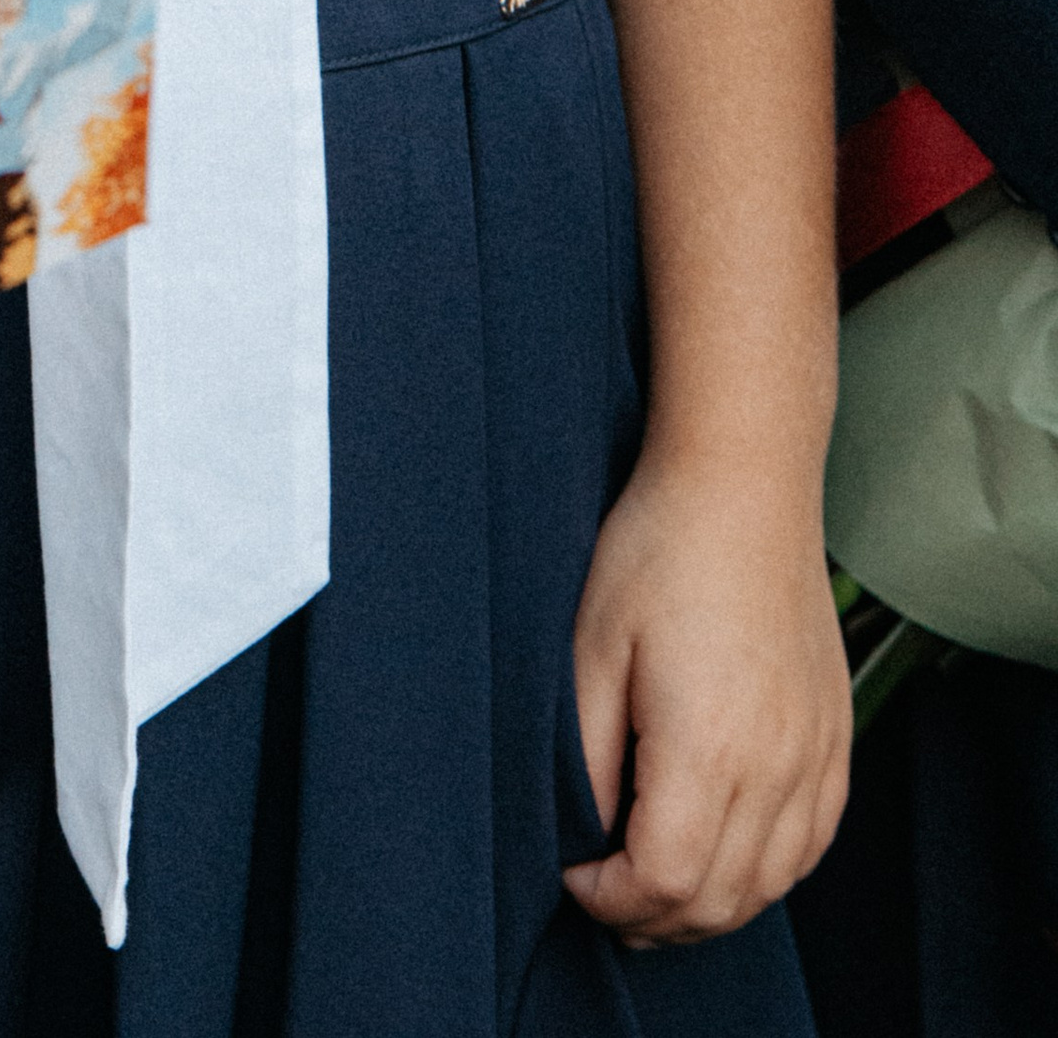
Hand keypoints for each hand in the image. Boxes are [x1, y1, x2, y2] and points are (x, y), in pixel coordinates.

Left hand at [563, 451, 848, 944]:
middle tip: (601, 893)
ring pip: (769, 885)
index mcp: (707, 749)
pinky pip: (809, 845)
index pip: (664, 882)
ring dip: (708, 906)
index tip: (570, 872)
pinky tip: (724, 856)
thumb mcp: (592, 648)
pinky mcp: (834, 739)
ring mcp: (815, 756)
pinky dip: (764, 873)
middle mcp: (775, 767)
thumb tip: (582, 834)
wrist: (743, 486)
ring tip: (652, 889)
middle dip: (651, 918)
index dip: (609, 900)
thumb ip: (587, 757)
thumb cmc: (656, 552)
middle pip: (719, 901)